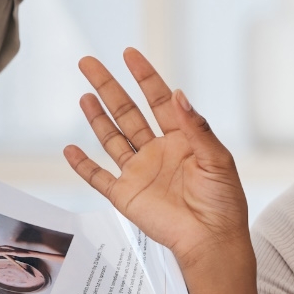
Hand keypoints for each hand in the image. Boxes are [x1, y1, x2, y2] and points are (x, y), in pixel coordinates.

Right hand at [63, 48, 248, 270]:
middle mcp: (158, 151)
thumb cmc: (224, 201)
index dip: (145, 77)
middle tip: (89, 62)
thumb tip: (178, 94)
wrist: (212, 239)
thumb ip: (196, 128)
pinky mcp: (126, 195)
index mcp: (183, 139)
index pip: (159, 100)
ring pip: (112, 138)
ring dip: (97, 117)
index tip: (130, 54)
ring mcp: (140, 172)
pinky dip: (83, 164)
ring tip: (85, 93)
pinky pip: (98, 177)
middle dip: (110, 87)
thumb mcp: (218, 159)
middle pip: (128, 112)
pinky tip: (69, 149)